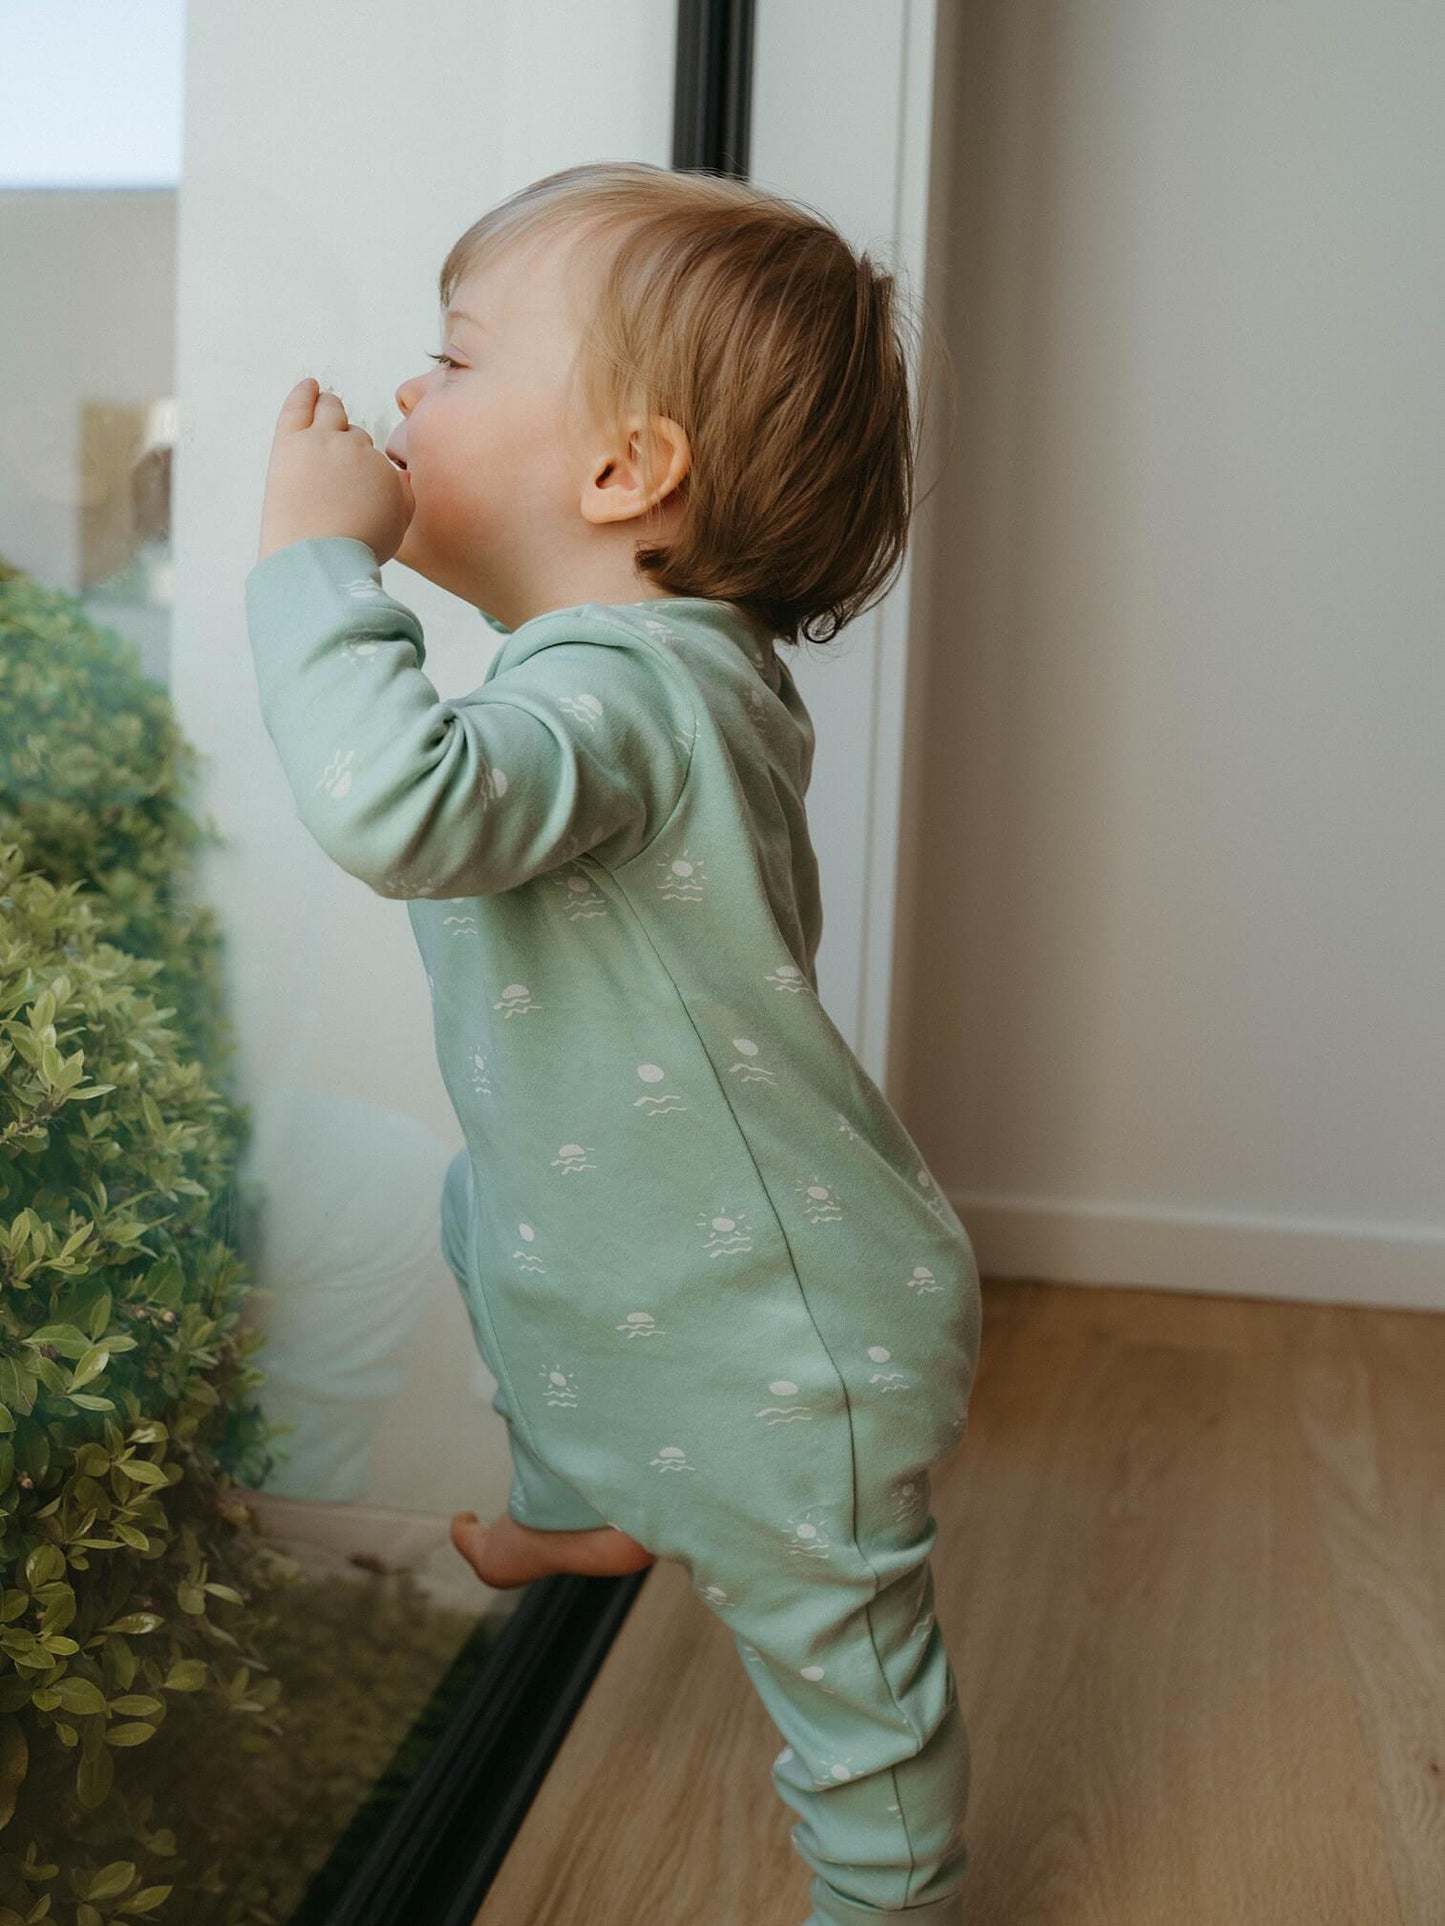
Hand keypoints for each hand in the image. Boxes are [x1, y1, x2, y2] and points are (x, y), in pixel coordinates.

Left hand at [257, 377, 413, 565]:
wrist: (320, 559)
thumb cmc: (356, 550)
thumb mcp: (398, 527)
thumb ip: (404, 497)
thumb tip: (400, 477)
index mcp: (381, 469)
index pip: (373, 457)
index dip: (364, 468)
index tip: (355, 480)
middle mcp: (355, 449)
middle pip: (354, 434)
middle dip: (348, 441)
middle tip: (340, 449)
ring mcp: (321, 441)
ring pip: (330, 411)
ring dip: (329, 408)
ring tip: (325, 407)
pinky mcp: (290, 442)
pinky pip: (298, 405)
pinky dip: (304, 392)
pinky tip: (308, 385)